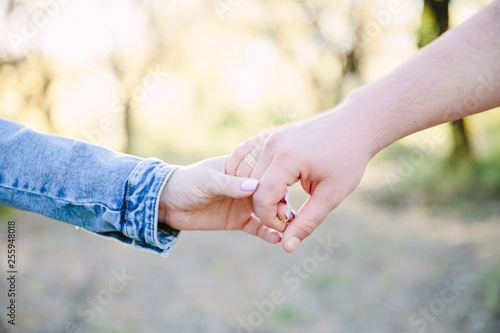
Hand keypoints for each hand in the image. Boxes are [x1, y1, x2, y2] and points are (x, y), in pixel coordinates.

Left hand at [158, 156, 282, 243]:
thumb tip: (254, 186)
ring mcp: (243, 203)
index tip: (284, 195)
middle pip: (270, 194)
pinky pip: (257, 227)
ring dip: (278, 220)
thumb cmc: (186, 183)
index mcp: (240, 168)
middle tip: (289, 216)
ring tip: (288, 229)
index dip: (276, 184)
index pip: (264, 174)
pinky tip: (276, 239)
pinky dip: (267, 233)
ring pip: (268, 211)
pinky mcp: (238, 220)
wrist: (168, 203)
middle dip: (281, 204)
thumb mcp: (207, 180)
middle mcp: (246, 185)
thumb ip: (229, 184)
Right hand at [225, 101, 374, 251]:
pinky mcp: (270, 135)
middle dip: (264, 207)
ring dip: (258, 192)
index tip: (288, 224)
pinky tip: (271, 186)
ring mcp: (269, 137)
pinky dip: (252, 176)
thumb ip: (307, 222)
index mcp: (286, 159)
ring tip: (284, 199)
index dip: (270, 218)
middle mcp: (272, 145)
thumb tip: (287, 247)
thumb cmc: (347, 159)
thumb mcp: (331, 195)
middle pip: (251, 187)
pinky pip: (249, 159)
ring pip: (246, 173)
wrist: (354, 125)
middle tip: (289, 213)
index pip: (261, 197)